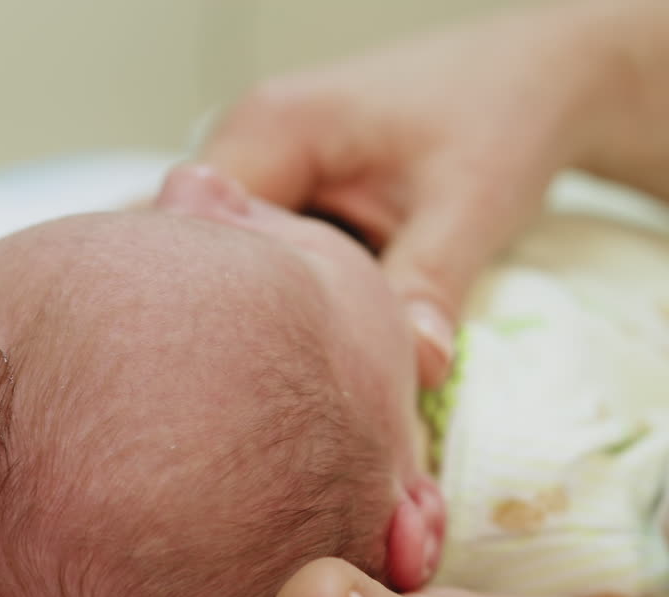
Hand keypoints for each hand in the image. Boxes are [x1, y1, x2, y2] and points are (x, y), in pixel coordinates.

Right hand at [200, 3, 611, 387]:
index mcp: (272, 126)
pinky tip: (316, 331)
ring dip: (263, 308)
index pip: (197, 228)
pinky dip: (286, 294)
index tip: (262, 367)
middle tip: (279, 379)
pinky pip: (261, 252)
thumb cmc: (505, 114)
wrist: (537, 79)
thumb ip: (428, 284)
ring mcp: (263, 164)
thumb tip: (415, 368)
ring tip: (298, 362)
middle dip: (238, 314)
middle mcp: (248, 139)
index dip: (222, 303)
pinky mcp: (285, 189)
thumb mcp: (471, 203)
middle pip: (204, 247)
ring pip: (231, 257)